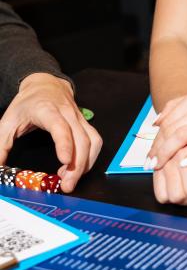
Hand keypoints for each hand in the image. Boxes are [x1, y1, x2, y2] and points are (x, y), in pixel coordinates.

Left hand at [0, 73, 102, 191]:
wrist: (45, 84)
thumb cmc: (27, 103)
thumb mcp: (7, 122)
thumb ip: (0, 147)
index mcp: (46, 110)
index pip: (60, 127)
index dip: (64, 144)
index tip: (65, 161)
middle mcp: (67, 113)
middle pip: (81, 139)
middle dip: (77, 165)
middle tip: (67, 185)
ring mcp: (79, 118)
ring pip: (92, 141)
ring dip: (86, 163)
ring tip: (70, 179)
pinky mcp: (85, 124)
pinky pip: (95, 141)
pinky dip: (90, 157)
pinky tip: (77, 167)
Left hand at [147, 88, 186, 170]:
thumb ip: (182, 109)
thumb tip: (157, 121)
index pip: (170, 118)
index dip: (156, 138)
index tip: (150, 153)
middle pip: (174, 128)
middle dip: (159, 148)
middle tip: (151, 163)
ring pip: (185, 136)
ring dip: (169, 154)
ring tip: (161, 166)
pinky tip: (185, 164)